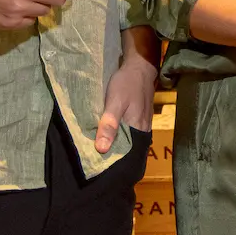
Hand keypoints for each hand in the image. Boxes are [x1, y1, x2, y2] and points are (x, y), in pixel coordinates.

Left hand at [95, 28, 159, 153]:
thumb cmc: (127, 83)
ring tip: (96, 150)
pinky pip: (128, 132)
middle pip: (126, 149)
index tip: (96, 167)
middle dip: (112, 154)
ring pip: (127, 140)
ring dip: (114, 145)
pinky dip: (118, 136)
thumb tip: (101, 149)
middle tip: (92, 160)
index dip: (112, 161)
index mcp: (138, 129)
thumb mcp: (115, 102)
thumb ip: (109, 125)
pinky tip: (107, 135)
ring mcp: (143, 124)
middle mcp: (143, 130)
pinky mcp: (139, 118)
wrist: (140, 66)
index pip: (125, 154)